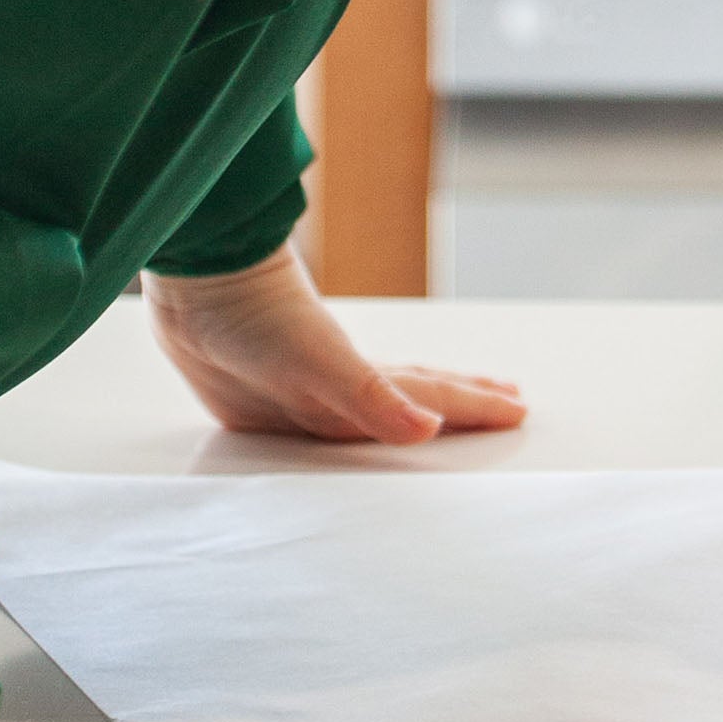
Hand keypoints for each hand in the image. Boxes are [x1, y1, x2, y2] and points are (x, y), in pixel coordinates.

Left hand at [144, 246, 526, 444]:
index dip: (477, 406)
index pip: (436, 397)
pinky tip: (348, 423)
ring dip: (419, 408)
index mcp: (367, 381)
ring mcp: (312, 392)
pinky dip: (358, 421)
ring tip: (444, 414)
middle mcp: (347, 387)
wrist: (202, 292)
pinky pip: (332, 421)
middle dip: (465, 400)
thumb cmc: (262, 320)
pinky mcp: (270, 407)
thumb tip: (429, 429)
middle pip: (421, 393)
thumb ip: (373, 398)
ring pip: (381, 405)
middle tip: (508, 399)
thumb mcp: (323, 362)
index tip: (521, 410)